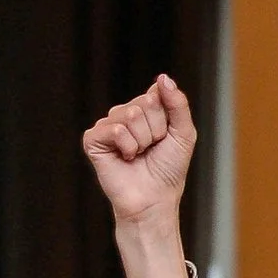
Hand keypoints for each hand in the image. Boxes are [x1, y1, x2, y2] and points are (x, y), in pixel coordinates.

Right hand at [84, 75, 196, 225]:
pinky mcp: (93, 140)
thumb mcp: (183, 133)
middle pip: (145, 103)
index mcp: (144, 110)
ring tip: (139, 155)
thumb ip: (177, 103)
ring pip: (130, 114)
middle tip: (151, 149)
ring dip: (142, 140)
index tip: (165, 137)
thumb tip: (162, 78)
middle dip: (156, 130)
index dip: (167, 119)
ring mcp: (108, 126)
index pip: (156, 95)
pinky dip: (127, 146)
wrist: (154, 199)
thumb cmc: (168, 169)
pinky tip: (125, 158)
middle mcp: (124, 114)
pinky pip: (114, 129)